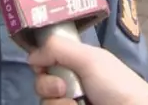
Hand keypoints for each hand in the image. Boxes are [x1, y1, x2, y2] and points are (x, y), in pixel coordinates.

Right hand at [28, 36, 147, 104]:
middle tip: (65, 89)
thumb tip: (31, 56)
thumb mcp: (89, 58)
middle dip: (48, 86)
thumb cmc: (116, 84)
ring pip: (46, 103)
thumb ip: (58, 49)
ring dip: (58, 104)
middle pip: (41, 85)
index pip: (44, 61)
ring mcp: (72, 103)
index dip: (40, 64)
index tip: (43, 67)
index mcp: (75, 64)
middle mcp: (71, 85)